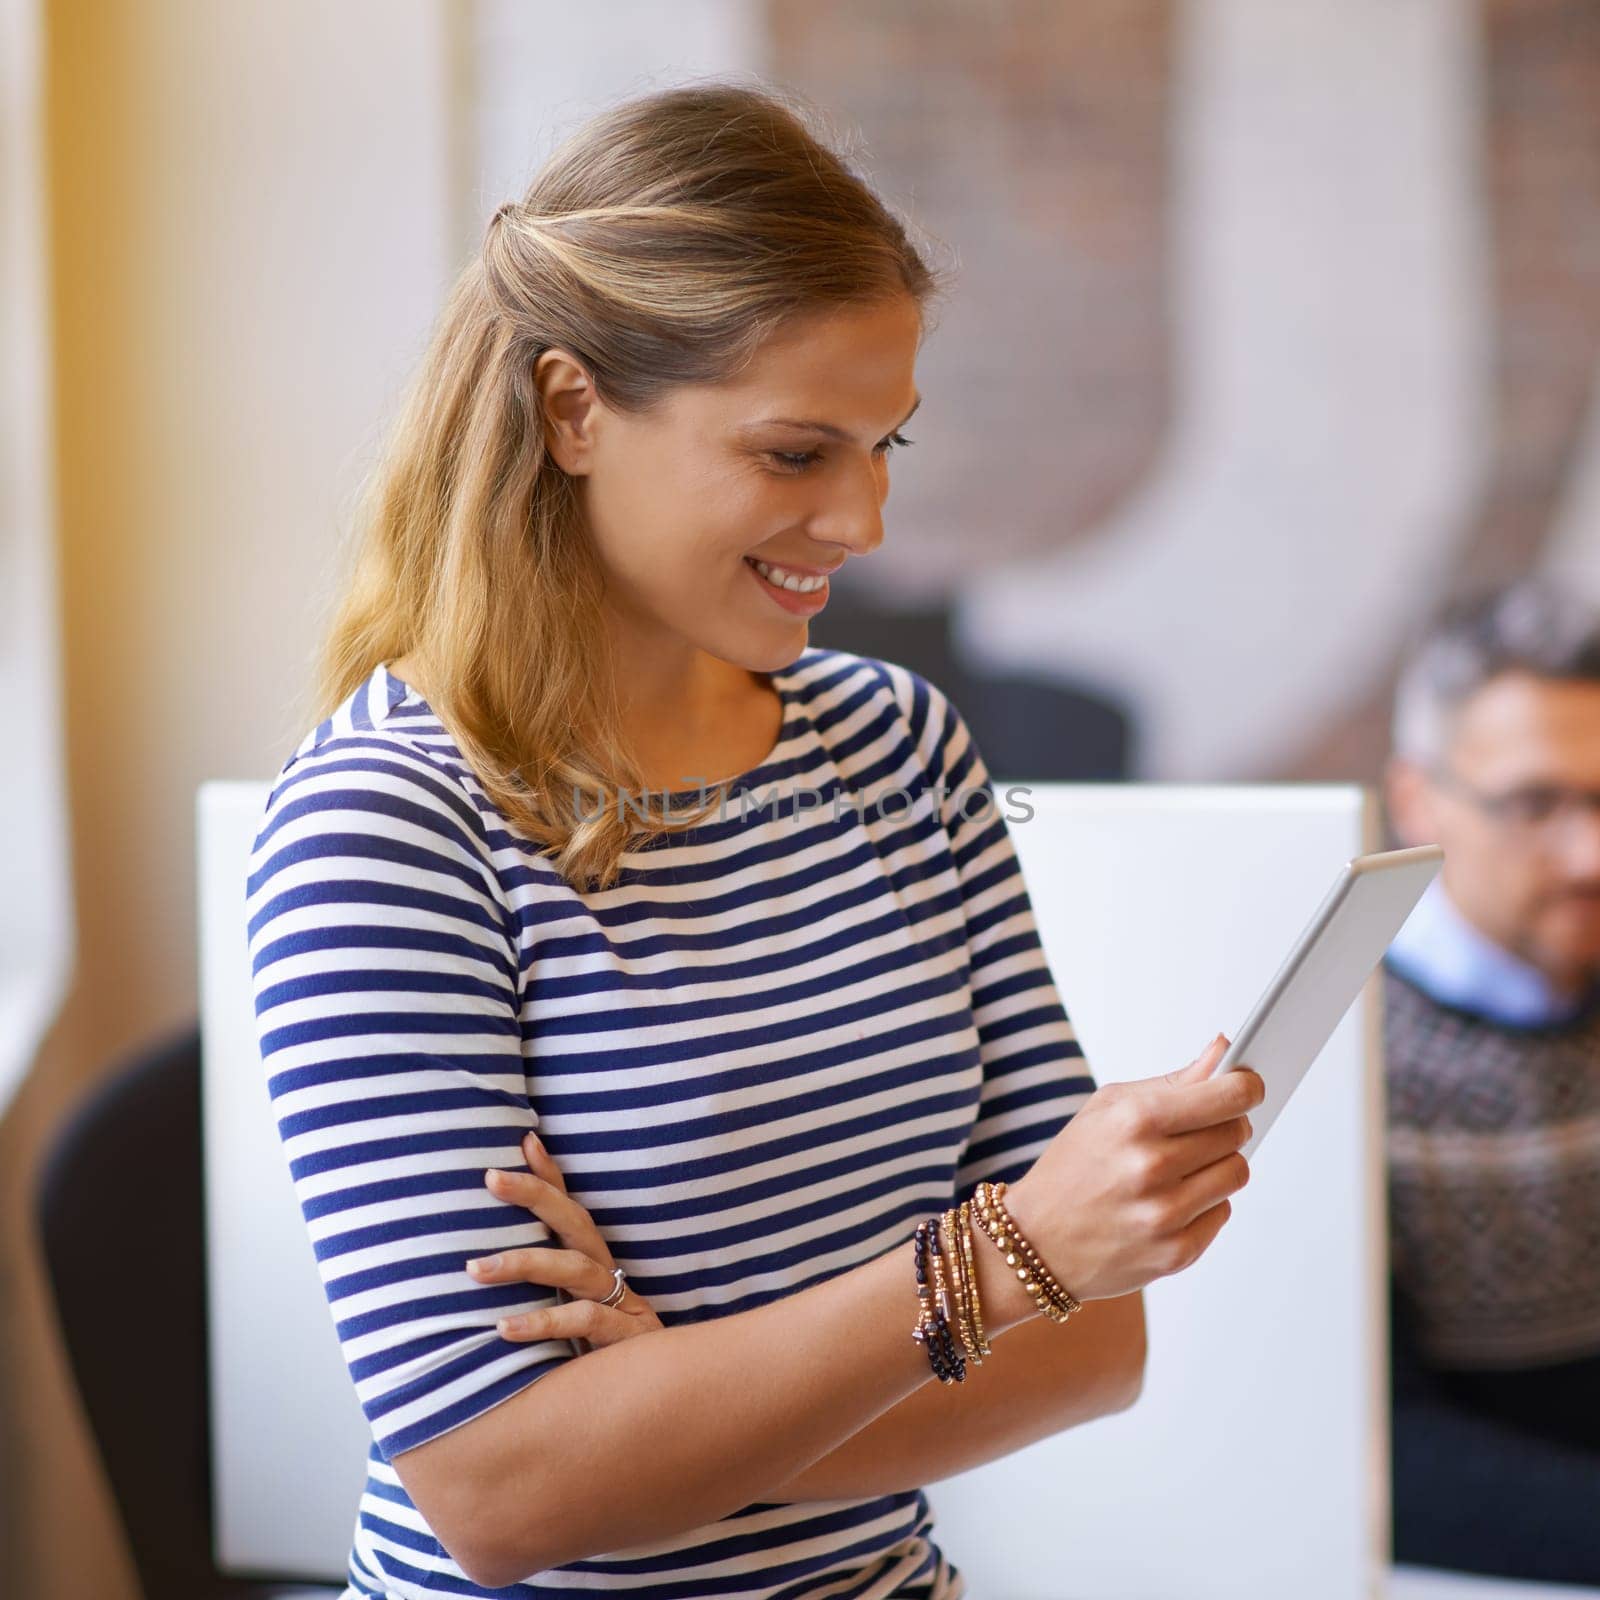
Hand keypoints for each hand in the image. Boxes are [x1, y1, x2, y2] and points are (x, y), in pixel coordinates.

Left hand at [472, 1131, 663, 1351]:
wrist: (663, 1399)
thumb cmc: (602, 1359)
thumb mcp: (571, 1318)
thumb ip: (542, 1294)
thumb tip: (477, 1274)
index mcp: (596, 1264)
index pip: (571, 1209)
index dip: (550, 1174)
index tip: (524, 1140)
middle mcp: (610, 1275)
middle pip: (575, 1221)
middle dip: (534, 1195)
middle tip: (491, 1177)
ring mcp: (622, 1305)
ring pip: (574, 1269)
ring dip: (523, 1262)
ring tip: (475, 1268)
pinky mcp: (625, 1340)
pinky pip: (584, 1322)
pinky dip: (543, 1322)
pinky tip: (504, 1328)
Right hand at [1005, 1034, 1264, 1303]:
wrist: (1037, 1241)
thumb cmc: (1073, 1165)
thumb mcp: (1108, 1107)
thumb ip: (1173, 1081)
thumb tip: (1224, 1050)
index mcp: (1136, 1120)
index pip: (1229, 1096)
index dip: (1247, 1086)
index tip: (1249, 1085)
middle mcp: (1153, 1167)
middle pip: (1237, 1133)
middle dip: (1227, 1125)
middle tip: (1202, 1128)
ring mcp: (1166, 1215)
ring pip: (1237, 1173)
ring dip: (1219, 1165)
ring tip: (1184, 1166)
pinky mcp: (1176, 1254)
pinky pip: (1223, 1213)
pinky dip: (1206, 1203)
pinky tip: (1172, 1199)